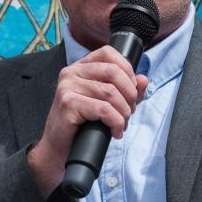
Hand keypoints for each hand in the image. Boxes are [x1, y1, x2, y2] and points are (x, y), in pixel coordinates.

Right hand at [27, 46, 147, 197]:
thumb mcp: (108, 104)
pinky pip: (103, 109)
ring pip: (111, 93)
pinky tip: (114, 132)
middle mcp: (71, 73)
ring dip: (124, 112)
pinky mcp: (68, 104)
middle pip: (114, 72)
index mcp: (80, 67)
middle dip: (129, 95)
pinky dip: (116, 122)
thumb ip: (127, 90)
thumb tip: (144, 80)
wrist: (58, 149)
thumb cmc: (82, 125)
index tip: (131, 90)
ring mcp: (67, 87)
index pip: (108, 53)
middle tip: (129, 112)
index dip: (127, 69)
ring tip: (121, 124)